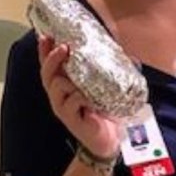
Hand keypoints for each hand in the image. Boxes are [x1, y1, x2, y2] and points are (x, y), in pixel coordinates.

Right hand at [38, 36, 123, 157]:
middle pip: (47, 73)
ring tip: (81, 81)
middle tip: (64, 47)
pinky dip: (80, 97)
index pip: (49, 65)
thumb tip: (131, 56)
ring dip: (68, 79)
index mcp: (64, 85)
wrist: (109, 140)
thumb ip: (113, 72)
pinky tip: (90, 100)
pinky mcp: (71, 119)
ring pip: (57, 85)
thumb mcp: (107, 89)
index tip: (45, 35)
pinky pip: (71, 101)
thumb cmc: (105, 113)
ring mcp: (63, 107)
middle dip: (52, 58)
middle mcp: (59, 95)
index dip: (44, 51)